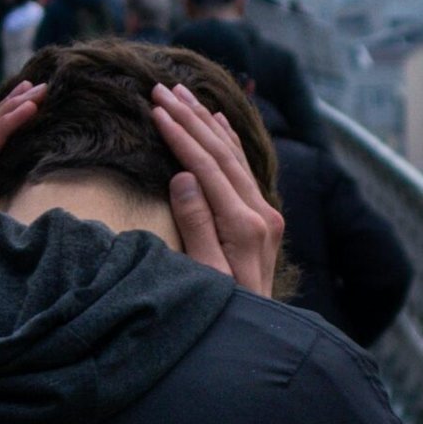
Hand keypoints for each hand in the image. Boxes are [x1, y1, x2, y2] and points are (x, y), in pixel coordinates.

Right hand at [151, 83, 284, 296]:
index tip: (156, 110)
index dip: (181, 136)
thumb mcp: (204, 275)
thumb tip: (183, 177)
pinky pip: (244, 168)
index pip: (207, 168)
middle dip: (190, 118)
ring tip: (182, 93)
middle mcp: (260, 214)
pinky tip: (215, 119)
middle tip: (162, 88)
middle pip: (221, 153)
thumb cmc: (222, 311)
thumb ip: (196, 226)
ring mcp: (266, 214)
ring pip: (234, 155)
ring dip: (206, 121)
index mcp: (244, 225)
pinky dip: (227, 139)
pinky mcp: (264, 218)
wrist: (256, 335)